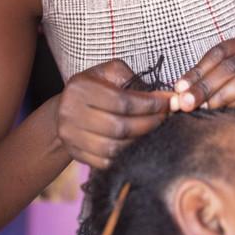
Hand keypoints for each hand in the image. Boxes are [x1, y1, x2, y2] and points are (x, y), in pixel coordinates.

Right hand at [56, 59, 172, 168]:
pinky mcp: (75, 154)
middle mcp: (71, 113)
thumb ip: (131, 78)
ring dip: (140, 140)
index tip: (169, 103)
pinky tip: (139, 143)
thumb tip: (161, 95)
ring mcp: (71, 137)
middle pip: (119, 127)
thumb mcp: (108, 72)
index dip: (150, 104)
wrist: (65, 109)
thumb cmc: (94, 86)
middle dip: (149, 123)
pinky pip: (106, 162)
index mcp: (80, 88)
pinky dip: (126, 155)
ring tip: (155, 130)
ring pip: (114, 148)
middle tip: (166, 117)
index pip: (122, 101)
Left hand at [172, 34, 234, 116]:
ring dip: (221, 95)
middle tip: (186, 102)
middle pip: (232, 65)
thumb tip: (178, 93)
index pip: (221, 51)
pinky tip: (221, 113)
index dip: (198, 69)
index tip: (179, 88)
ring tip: (204, 108)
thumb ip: (198, 80)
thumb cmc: (230, 87)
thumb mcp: (215, 77)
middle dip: (206, 85)